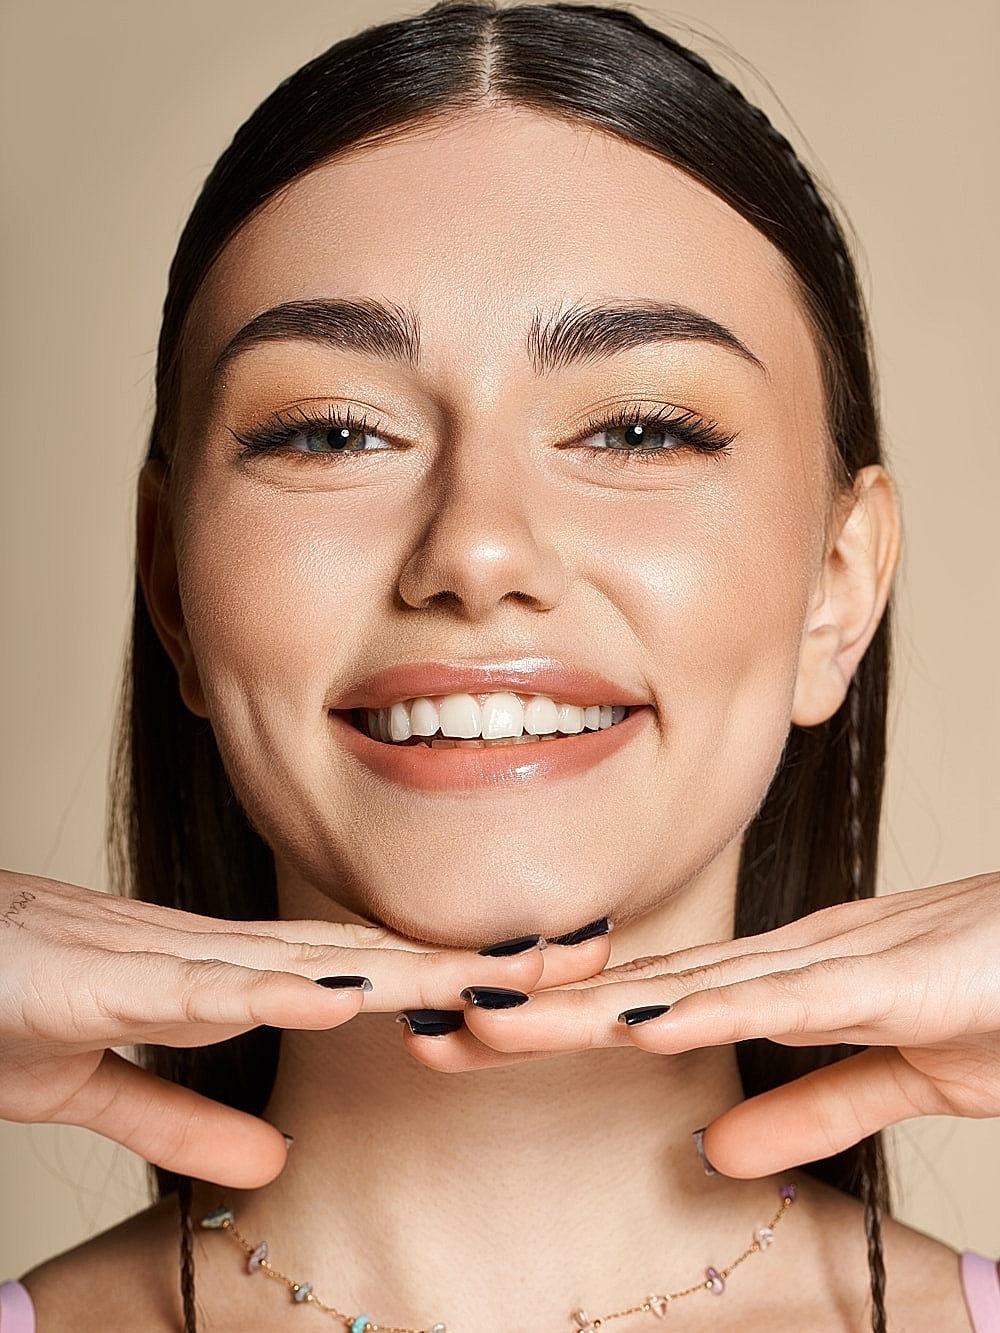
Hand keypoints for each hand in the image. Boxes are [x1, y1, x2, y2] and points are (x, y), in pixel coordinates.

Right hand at [0, 871, 608, 1185]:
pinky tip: (341, 992)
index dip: (440, 973)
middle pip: (353, 954)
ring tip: (500, 971)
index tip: (529, 978)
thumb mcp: (100, 1086)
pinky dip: (268, 988)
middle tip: (577, 954)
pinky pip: (189, 987)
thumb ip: (181, 1115)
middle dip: (463, 959)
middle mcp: (196, 953)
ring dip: (403, 967)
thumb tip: (271, 1156)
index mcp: (207, 975)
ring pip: (297, 960)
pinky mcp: (84, 981)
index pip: (346, 970)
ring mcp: (145, 959)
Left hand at [444, 873, 999, 1177]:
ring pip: (689, 987)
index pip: (653, 1001)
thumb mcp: (895, 1075)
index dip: (561, 1018)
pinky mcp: (896, 981)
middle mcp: (793, 957)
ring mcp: (839, 962)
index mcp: (788, 979)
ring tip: (488, 1020)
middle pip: (643, 988)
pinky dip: (707, 1012)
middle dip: (537, 1009)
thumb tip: (719, 1147)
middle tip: (433, 1023)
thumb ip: (812, 1107)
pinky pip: (787, 1000)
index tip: (473, 1034)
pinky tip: (635, 1024)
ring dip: (585, 1007)